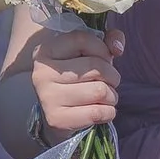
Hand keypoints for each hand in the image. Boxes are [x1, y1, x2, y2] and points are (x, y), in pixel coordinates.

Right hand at [27, 22, 121, 137]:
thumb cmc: (77, 79)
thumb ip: (107, 40)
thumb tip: (117, 48)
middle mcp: (42, 73)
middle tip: (109, 82)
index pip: (82, 40)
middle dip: (112, 75)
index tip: (105, 59)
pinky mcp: (57, 119)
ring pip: (99, 91)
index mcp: (46, 51)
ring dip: (111, 95)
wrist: (58, 114)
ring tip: (105, 97)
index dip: (102, 49)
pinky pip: (97, 112)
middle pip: (95, 67)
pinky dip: (108, 112)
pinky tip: (102, 110)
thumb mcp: (88, 53)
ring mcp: (47, 97)